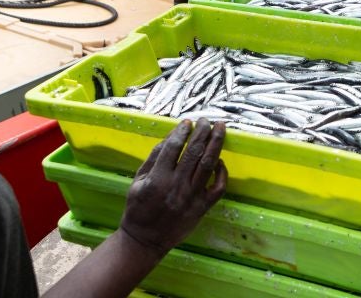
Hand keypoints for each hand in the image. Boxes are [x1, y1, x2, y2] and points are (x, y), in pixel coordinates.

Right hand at [119, 118, 227, 254]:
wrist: (145, 239)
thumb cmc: (139, 208)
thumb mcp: (138, 180)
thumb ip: (154, 157)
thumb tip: (171, 136)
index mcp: (157, 178)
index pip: (174, 147)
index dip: (183, 131)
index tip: (188, 122)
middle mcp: (177, 185)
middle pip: (194, 152)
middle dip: (203, 132)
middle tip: (207, 120)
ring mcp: (192, 197)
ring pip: (209, 164)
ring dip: (216, 143)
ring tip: (220, 128)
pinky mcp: (203, 208)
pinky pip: (218, 187)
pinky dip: (222, 172)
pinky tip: (220, 160)